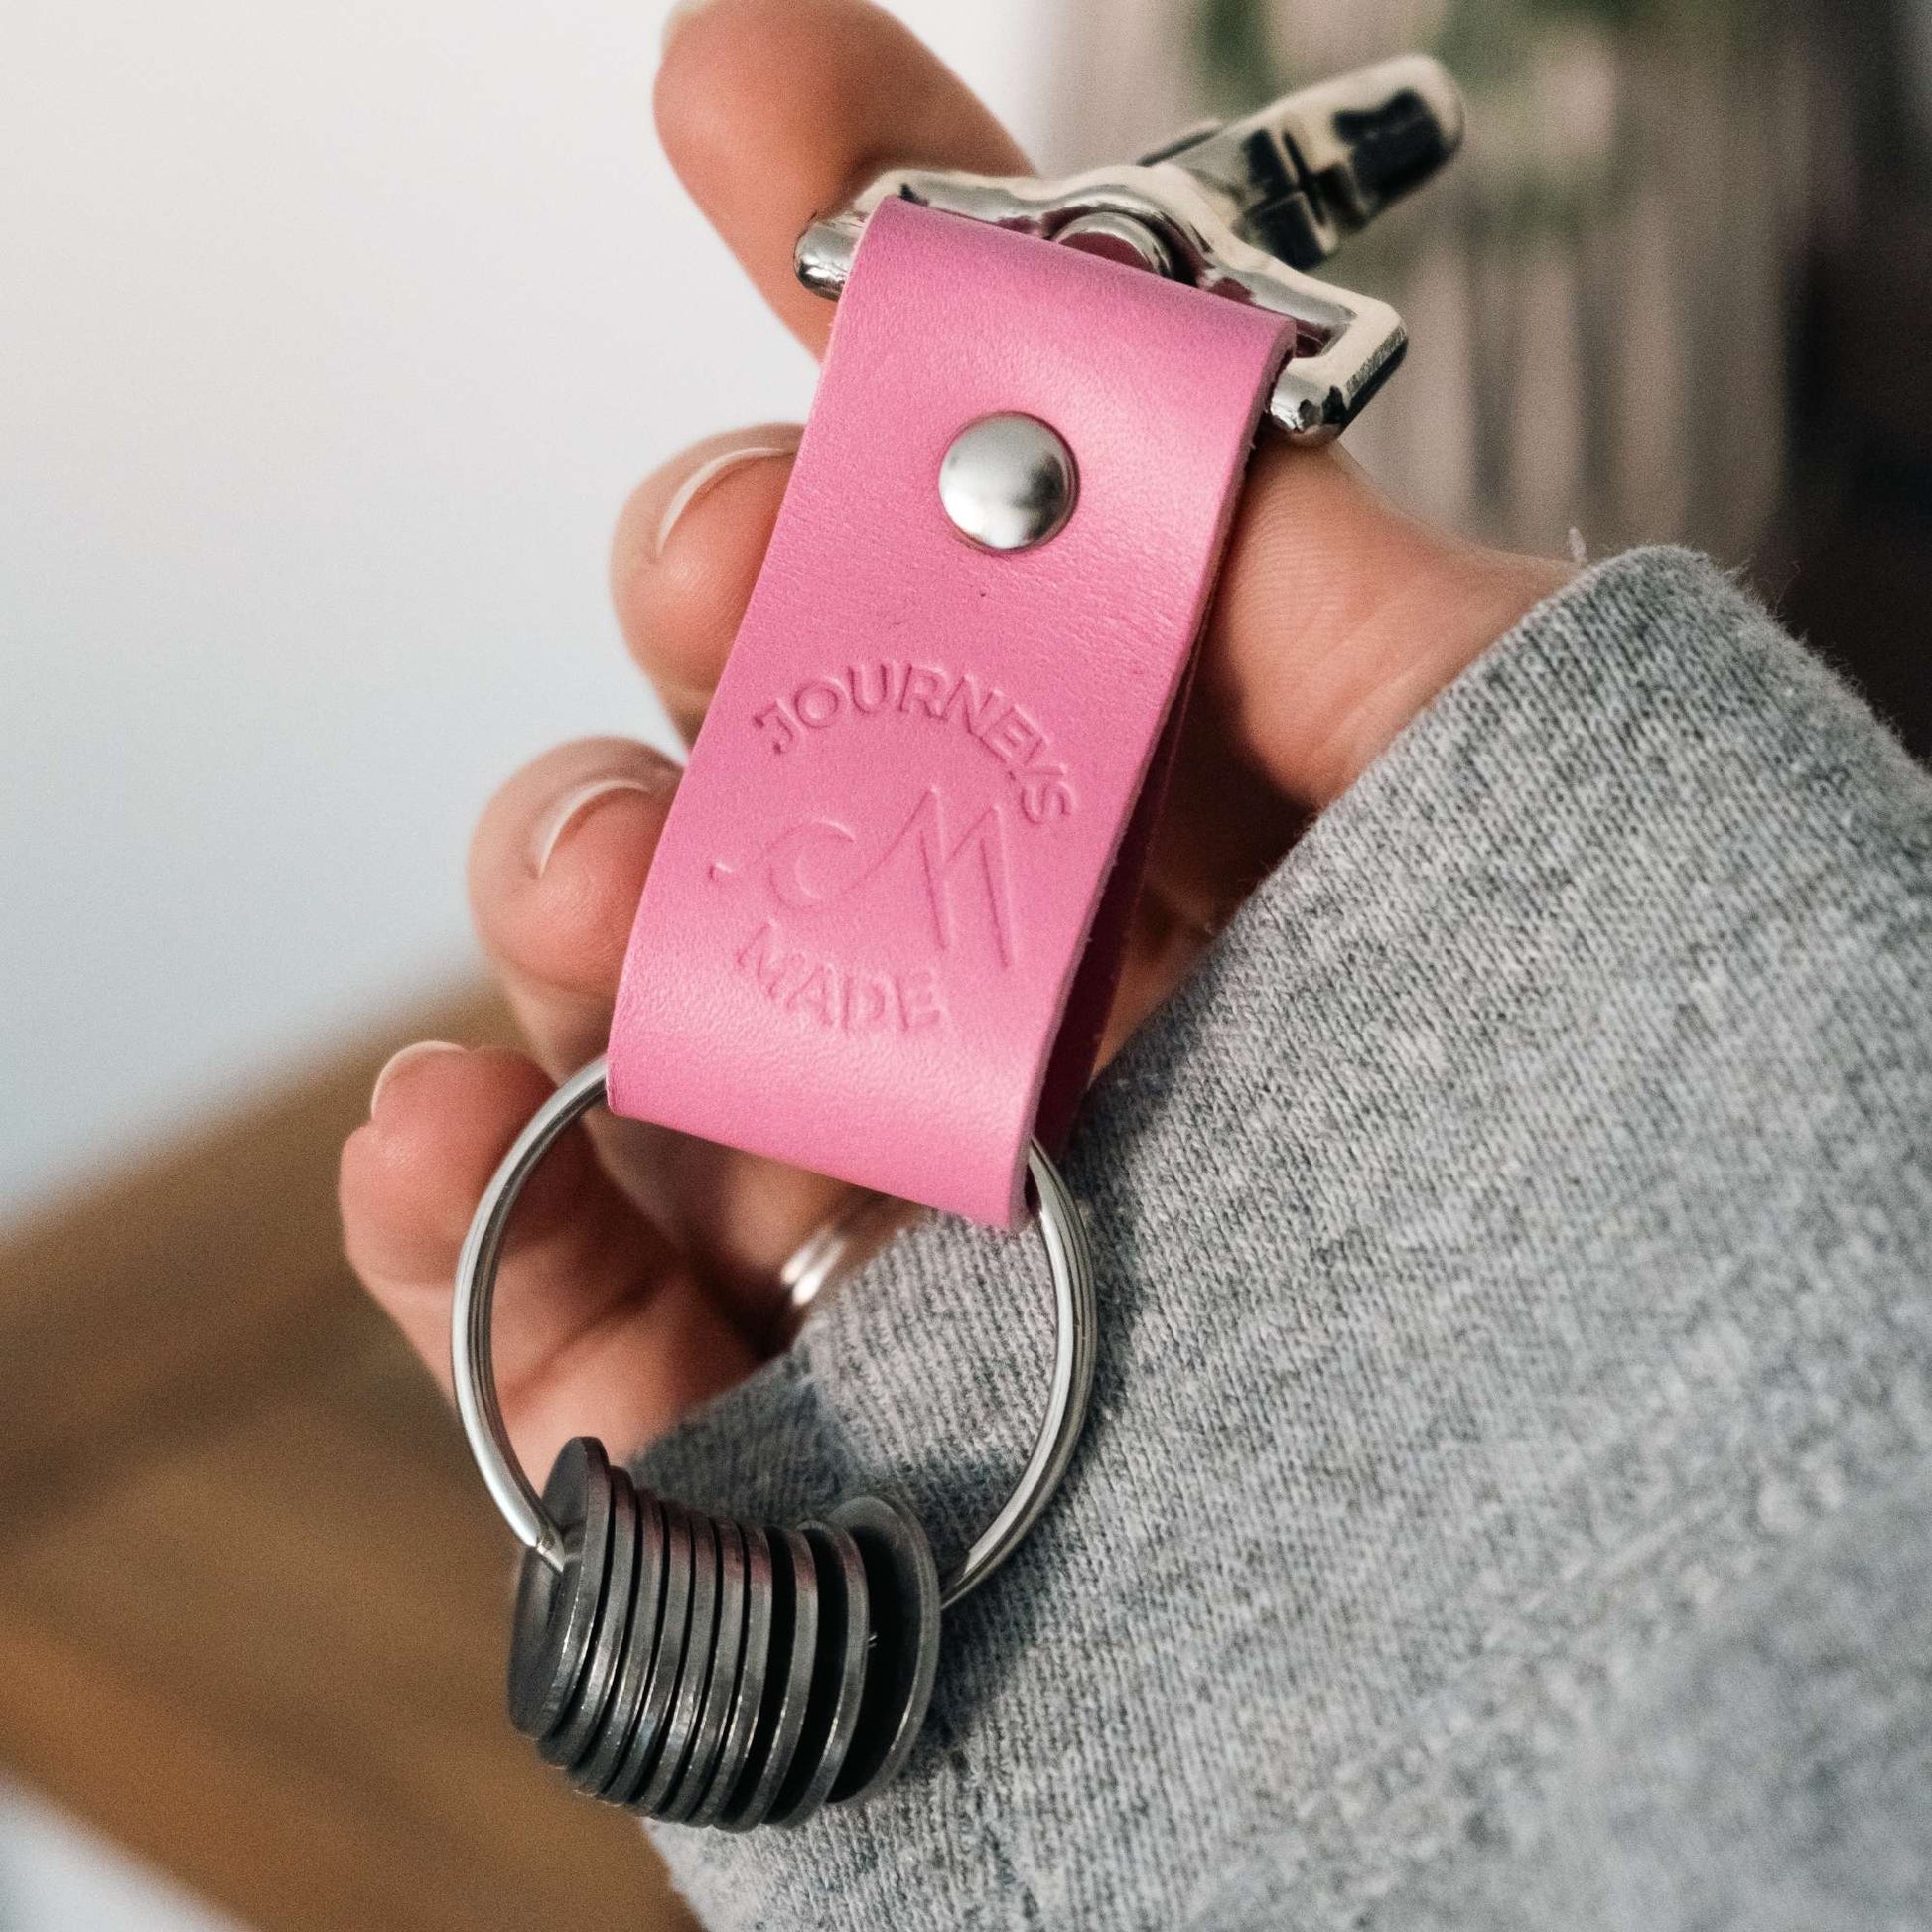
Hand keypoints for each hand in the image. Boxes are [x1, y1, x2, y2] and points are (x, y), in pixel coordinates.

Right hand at [338, 0, 1568, 1486]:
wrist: (1627, 1597)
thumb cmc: (1629, 1180)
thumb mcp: (1528, 806)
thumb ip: (1304, 591)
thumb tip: (1092, 383)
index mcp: (1204, 810)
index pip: (1005, 523)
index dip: (871, 286)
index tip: (745, 90)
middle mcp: (1038, 979)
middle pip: (786, 727)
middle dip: (713, 598)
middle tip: (730, 581)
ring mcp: (907, 1200)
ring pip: (645, 992)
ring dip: (572, 888)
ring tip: (612, 901)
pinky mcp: (799, 1439)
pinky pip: (570, 1314)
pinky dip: (463, 1223)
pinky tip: (437, 1132)